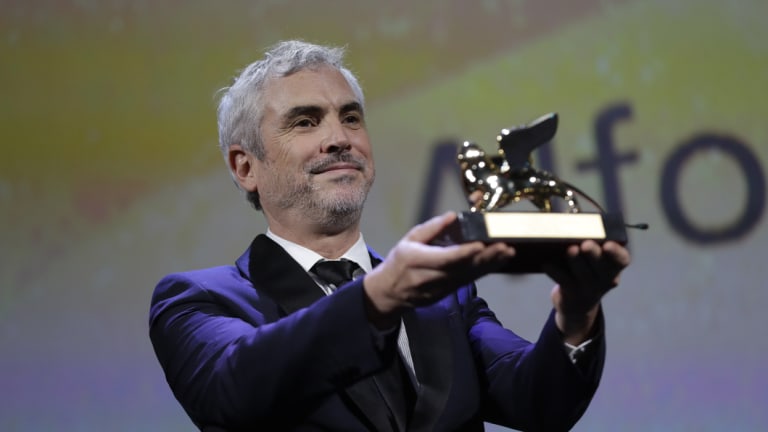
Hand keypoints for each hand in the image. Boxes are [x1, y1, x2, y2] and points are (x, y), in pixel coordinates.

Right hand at [363, 212, 514, 326]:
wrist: (390, 293)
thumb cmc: (399, 263)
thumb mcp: (408, 240)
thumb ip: (431, 228)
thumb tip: (452, 216)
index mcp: (418, 261)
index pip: (445, 258)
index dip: (464, 253)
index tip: (481, 244)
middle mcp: (433, 277)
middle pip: (463, 268)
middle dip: (486, 258)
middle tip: (505, 247)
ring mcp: (443, 287)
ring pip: (470, 275)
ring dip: (491, 264)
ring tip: (508, 252)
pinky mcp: (450, 292)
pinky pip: (470, 280)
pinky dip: (485, 270)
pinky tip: (499, 260)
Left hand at [544, 240, 630, 343]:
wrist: (577, 306)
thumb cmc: (585, 272)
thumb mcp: (593, 262)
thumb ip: (590, 245)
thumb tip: (571, 220)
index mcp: (613, 267)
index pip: (622, 260)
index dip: (616, 252)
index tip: (608, 244)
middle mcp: (605, 279)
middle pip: (603, 267)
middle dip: (594, 254)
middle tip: (586, 244)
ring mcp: (589, 289)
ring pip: (583, 275)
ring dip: (576, 261)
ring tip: (570, 249)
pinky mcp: (571, 295)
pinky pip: (564, 282)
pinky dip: (555, 271)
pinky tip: (546, 264)